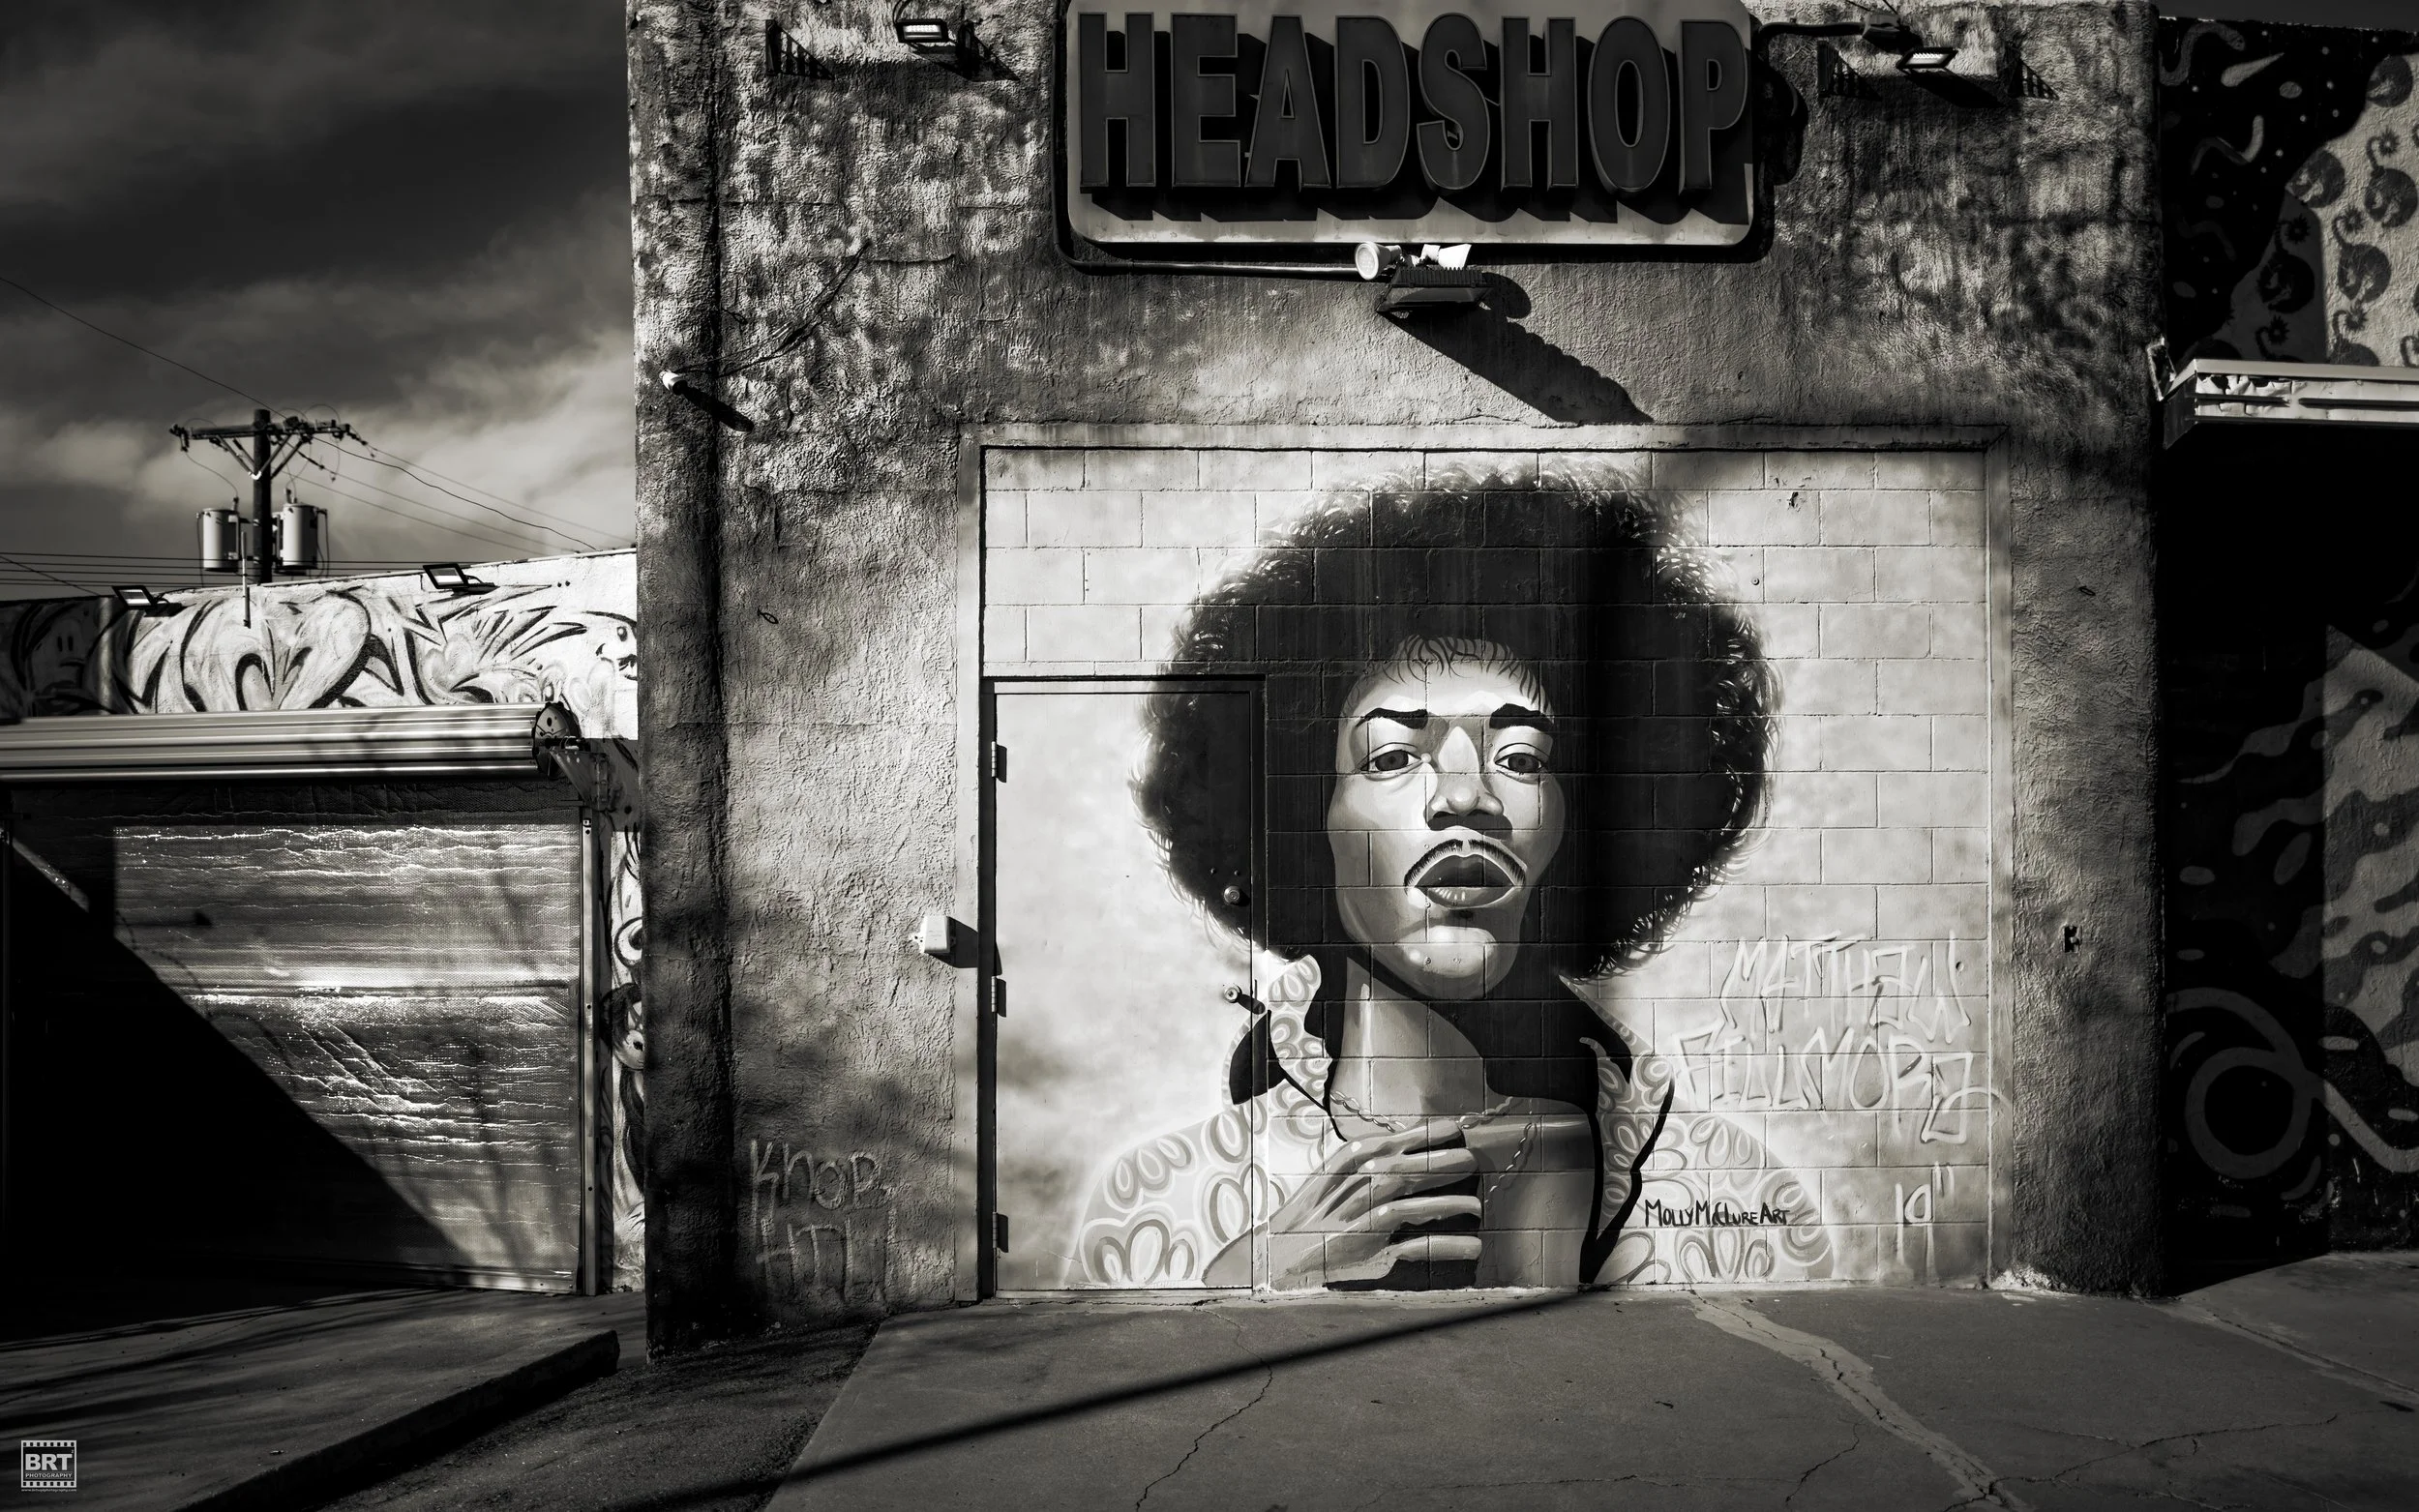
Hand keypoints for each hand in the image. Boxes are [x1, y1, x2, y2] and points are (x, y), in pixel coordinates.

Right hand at [1205, 1117, 1480, 1288]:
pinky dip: (1446, 1246)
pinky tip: (1470, 1245)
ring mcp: (1363, 1218)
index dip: (1426, 1134)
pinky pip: (1416, 1246)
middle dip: (1444, 1165)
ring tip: (1474, 1206)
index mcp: (1347, 1162)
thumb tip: (1405, 1145)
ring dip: (1448, 1205)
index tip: (1455, 1127)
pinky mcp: (1370, 1248)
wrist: (1280, 1251)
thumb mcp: (1333, 1176)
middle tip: (1472, 1160)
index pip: (1392, 1143)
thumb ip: (1367, 1160)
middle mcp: (1356, 1186)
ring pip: (1413, 1207)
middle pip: (1408, 1171)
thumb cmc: (1310, 1213)